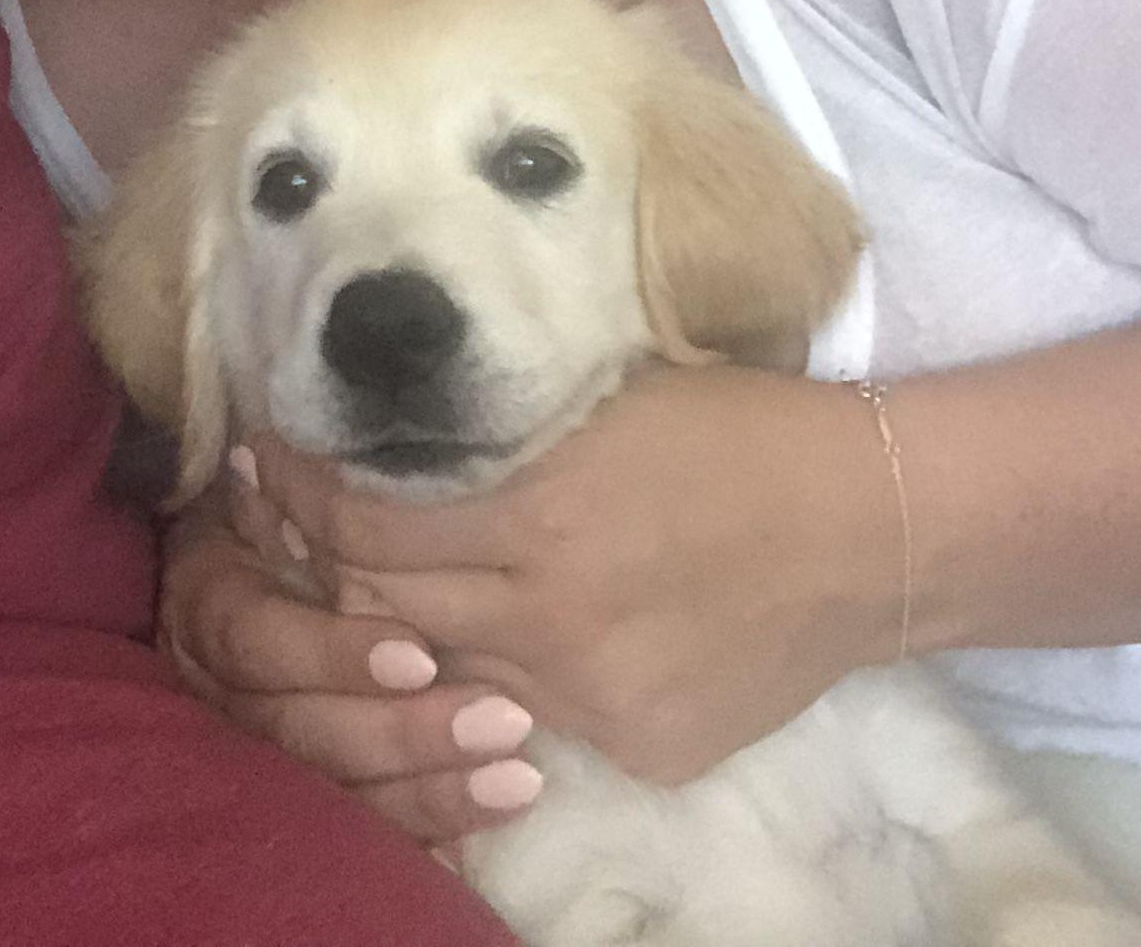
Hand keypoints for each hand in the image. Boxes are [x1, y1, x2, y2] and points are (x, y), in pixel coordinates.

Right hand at [156, 467, 549, 845]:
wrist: (224, 549)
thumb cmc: (265, 498)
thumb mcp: (264, 477)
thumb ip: (302, 491)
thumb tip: (359, 465)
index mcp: (208, 605)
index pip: (259, 644)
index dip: (334, 655)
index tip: (421, 654)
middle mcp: (221, 690)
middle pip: (304, 733)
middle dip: (407, 735)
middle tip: (506, 723)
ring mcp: (255, 748)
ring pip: (334, 791)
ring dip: (431, 792)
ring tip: (519, 780)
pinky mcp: (295, 790)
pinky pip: (355, 826)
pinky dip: (420, 833)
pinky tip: (484, 829)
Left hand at [250, 367, 899, 789]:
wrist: (867, 528)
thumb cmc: (732, 427)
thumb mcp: (598, 393)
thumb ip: (494, 429)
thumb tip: (381, 436)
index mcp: (540, 518)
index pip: (366, 523)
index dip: (305, 490)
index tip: (273, 453)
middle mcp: (552, 620)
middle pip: (384, 606)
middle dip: (327, 557)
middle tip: (295, 510)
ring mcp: (594, 698)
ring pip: (448, 665)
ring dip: (406, 619)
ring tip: (382, 565)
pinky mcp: (638, 747)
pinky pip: (532, 708)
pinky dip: (500, 664)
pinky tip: (504, 617)